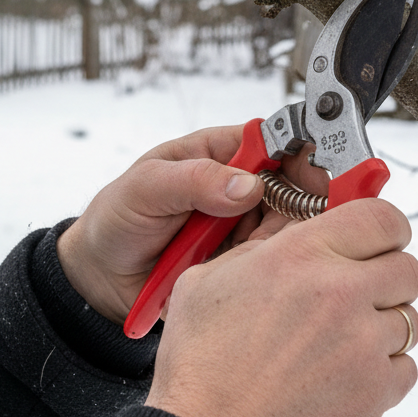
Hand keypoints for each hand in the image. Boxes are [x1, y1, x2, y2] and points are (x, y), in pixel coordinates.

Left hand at [56, 125, 326, 324]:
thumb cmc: (117, 218)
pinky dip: (267, 270)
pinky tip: (243, 273)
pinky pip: (272, 266)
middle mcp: (239, 188)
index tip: (316, 177)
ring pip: (290, 231)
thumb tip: (247, 184)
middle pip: (296, 189)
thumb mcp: (146, 188)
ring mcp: (243, 226)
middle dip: (296, 209)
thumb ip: (194, 181)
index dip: (301, 155)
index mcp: (219, 153)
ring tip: (240, 252)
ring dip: (276, 244)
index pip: (276, 141)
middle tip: (278, 227)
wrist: (101, 275)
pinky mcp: (243, 263)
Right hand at [145, 198, 417, 416]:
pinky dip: (382, 370)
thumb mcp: (213, 276)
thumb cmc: (203, 357)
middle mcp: (341, 292)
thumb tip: (297, 233)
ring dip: (382, 326)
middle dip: (387, 276)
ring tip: (339, 342)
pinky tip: (341, 375)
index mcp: (301, 254)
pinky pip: (406, 367)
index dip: (384, 227)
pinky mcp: (376, 391)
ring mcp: (364, 344)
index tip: (375, 239)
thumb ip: (263, 247)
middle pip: (408, 268)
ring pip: (410, 320)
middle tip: (357, 291)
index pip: (382, 218)